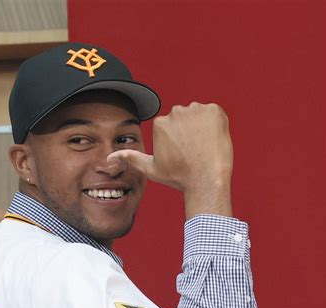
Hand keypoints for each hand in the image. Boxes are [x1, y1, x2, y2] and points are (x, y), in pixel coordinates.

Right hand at [108, 102, 233, 218]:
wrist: (206, 179)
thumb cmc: (178, 176)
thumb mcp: (150, 169)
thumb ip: (131, 158)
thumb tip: (110, 157)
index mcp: (160, 123)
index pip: (171, 127)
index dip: (177, 142)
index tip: (182, 155)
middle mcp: (176, 112)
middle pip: (184, 119)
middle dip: (188, 132)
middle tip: (193, 152)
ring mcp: (197, 109)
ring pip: (199, 116)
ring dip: (201, 128)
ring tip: (203, 147)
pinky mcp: (215, 110)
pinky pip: (214, 114)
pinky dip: (215, 125)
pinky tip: (212, 141)